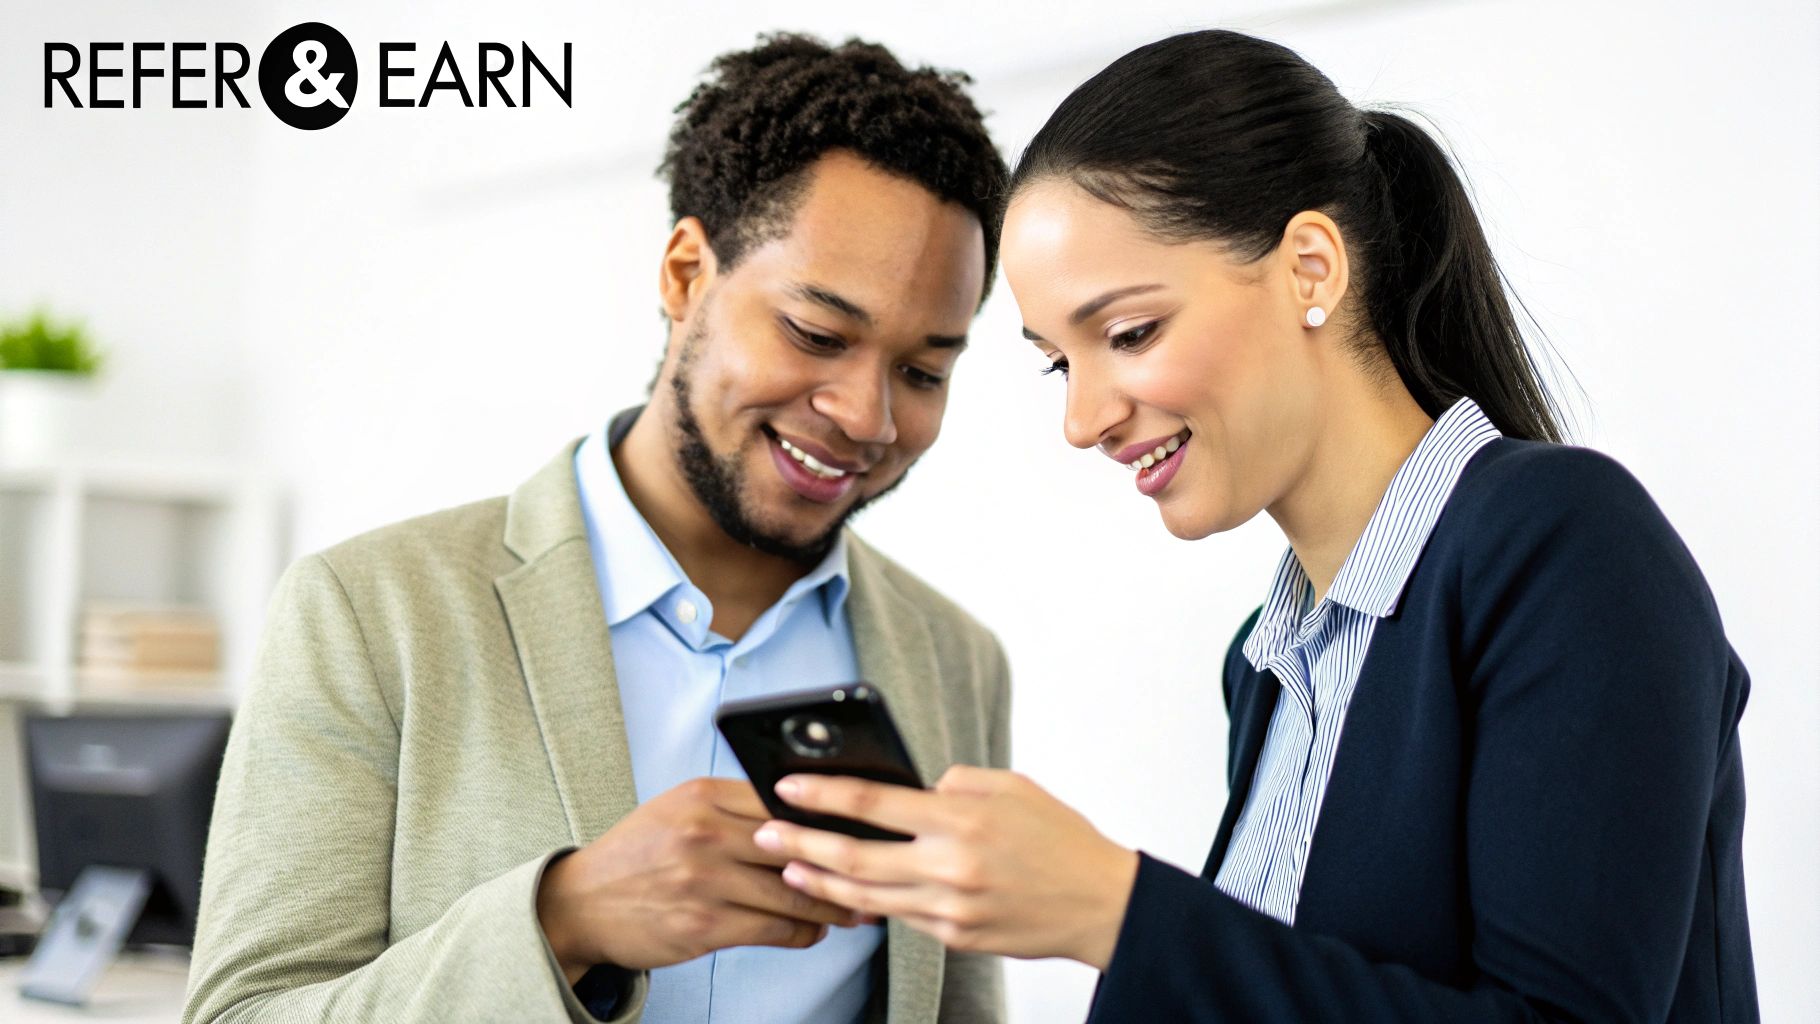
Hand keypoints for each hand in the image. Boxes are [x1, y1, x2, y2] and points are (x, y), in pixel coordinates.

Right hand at [536, 777, 863, 981]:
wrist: (581, 904)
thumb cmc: (640, 854)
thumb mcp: (679, 811)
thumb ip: (735, 807)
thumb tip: (805, 814)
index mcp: (702, 796)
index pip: (784, 799)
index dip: (829, 815)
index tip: (862, 826)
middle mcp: (705, 833)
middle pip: (797, 845)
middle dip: (842, 861)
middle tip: (875, 869)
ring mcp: (705, 881)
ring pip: (794, 892)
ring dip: (833, 904)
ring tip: (856, 908)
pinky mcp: (704, 926)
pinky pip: (775, 929)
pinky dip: (804, 932)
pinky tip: (816, 931)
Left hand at [754, 766, 1139, 969]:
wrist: (1101, 904)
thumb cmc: (1059, 837)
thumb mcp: (1012, 786)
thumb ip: (956, 783)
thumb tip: (914, 790)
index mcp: (962, 820)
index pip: (873, 804)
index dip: (823, 794)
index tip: (788, 786)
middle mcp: (951, 867)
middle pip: (855, 857)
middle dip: (801, 842)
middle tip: (765, 831)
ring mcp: (951, 908)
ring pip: (867, 896)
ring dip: (821, 880)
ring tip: (789, 863)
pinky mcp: (956, 936)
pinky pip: (900, 917)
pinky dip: (866, 903)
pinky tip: (843, 891)